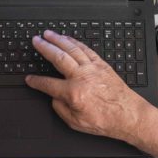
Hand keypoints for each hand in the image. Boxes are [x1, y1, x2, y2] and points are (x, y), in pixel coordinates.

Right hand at [25, 30, 151, 142]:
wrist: (128, 115)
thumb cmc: (105, 120)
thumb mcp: (75, 123)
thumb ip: (60, 109)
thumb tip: (54, 97)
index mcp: (73, 93)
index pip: (48, 84)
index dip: (35, 81)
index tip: (29, 79)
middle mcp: (82, 77)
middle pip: (58, 57)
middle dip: (44, 47)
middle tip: (35, 40)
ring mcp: (92, 68)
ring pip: (72, 49)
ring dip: (58, 39)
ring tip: (48, 34)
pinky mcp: (102, 65)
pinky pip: (86, 49)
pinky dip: (75, 42)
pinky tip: (68, 39)